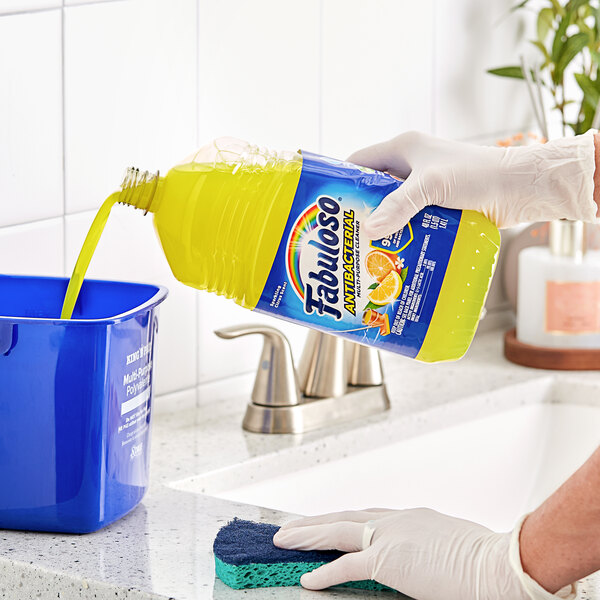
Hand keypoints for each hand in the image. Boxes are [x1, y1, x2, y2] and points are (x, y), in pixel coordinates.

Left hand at [273, 507, 576, 599]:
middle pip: (345, 518)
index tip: (325, 522)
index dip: (342, 520)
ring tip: (284, 540)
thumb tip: (423, 559)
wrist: (499, 564)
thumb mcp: (449, 546)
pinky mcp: (389, 560)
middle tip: (291, 527)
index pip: (366, 516)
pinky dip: (325, 572)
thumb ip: (427, 548)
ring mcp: (390, 536)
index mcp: (411, 517)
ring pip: (337, 532)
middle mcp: (396, 520)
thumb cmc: (484, 560)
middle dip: (315, 522)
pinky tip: (306, 579)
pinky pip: (347, 566)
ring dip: (308, 536)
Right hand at [348, 131, 597, 238]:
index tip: (327, 203)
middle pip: (374, 188)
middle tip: (344, 234)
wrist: (519, 188)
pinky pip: (411, 220)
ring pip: (393, 208)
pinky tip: (393, 251)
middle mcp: (412, 166)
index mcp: (404, 148)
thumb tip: (369, 230)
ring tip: (365, 248)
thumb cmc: (478, 174)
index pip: (361, 161)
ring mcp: (425, 188)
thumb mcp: (431, 185)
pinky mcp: (438, 206)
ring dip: (383, 226)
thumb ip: (399, 206)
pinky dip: (402, 233)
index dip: (343, 179)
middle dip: (361, 210)